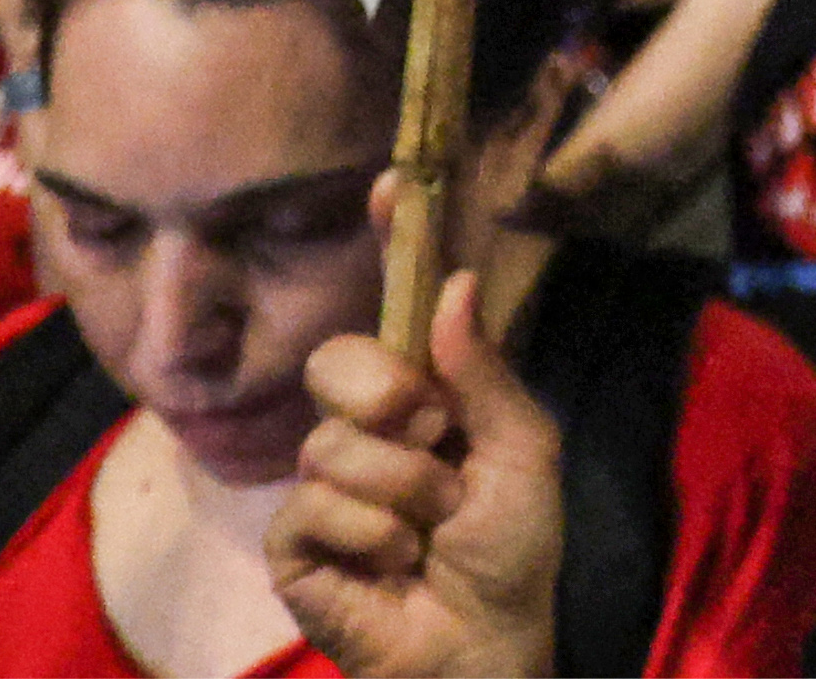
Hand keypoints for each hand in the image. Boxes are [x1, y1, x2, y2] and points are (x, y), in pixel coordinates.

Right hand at [268, 268, 564, 678]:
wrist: (486, 637)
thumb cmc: (513, 548)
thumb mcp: (523, 449)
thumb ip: (483, 373)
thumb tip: (451, 283)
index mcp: (424, 395)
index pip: (392, 310)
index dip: (388, 243)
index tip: (390, 183)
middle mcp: (365, 428)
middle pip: (337, 361)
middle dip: (386, 394)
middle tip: (431, 435)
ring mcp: (322, 483)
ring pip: (333, 445)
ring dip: (406, 491)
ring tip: (431, 529)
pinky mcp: (292, 543)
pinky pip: (314, 507)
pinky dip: (373, 536)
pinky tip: (392, 564)